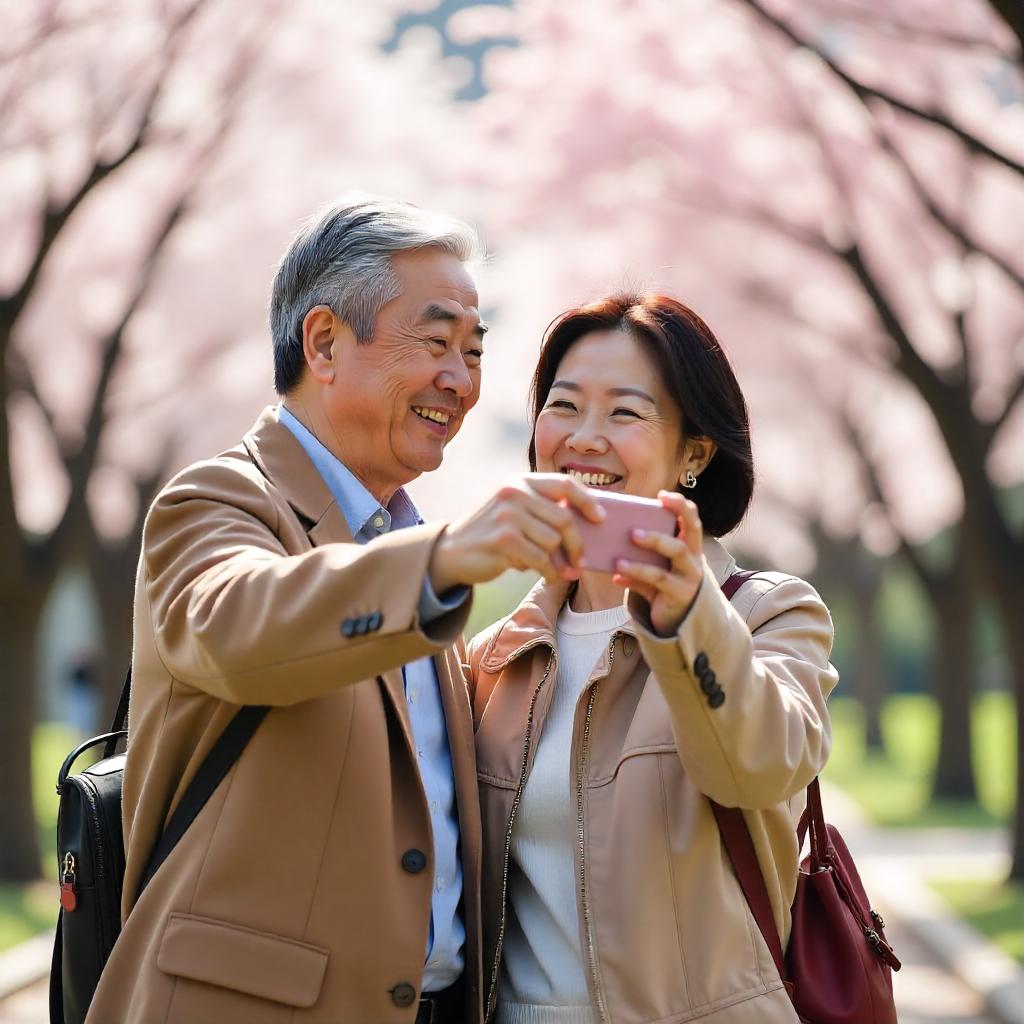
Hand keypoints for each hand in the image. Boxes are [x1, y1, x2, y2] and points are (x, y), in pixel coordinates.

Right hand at [429, 474, 605, 591]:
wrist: (452, 552)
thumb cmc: (493, 534)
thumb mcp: (516, 512)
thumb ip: (544, 510)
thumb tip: (590, 525)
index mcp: (521, 481)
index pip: (565, 484)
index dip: (588, 501)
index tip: (600, 519)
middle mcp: (514, 493)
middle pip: (564, 519)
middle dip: (577, 545)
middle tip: (581, 561)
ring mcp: (507, 515)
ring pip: (553, 542)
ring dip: (558, 561)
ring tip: (553, 569)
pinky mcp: (503, 539)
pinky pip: (540, 559)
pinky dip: (548, 572)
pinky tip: (546, 576)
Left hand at [612, 491, 704, 636]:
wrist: (681, 618)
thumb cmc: (665, 584)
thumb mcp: (654, 565)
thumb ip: (639, 552)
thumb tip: (608, 539)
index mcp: (689, 546)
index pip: (692, 520)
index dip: (681, 506)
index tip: (662, 496)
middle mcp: (693, 559)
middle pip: (686, 538)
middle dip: (659, 534)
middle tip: (633, 532)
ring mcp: (689, 577)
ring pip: (672, 558)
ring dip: (643, 558)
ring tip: (618, 559)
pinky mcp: (679, 594)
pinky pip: (657, 582)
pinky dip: (635, 576)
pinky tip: (617, 576)